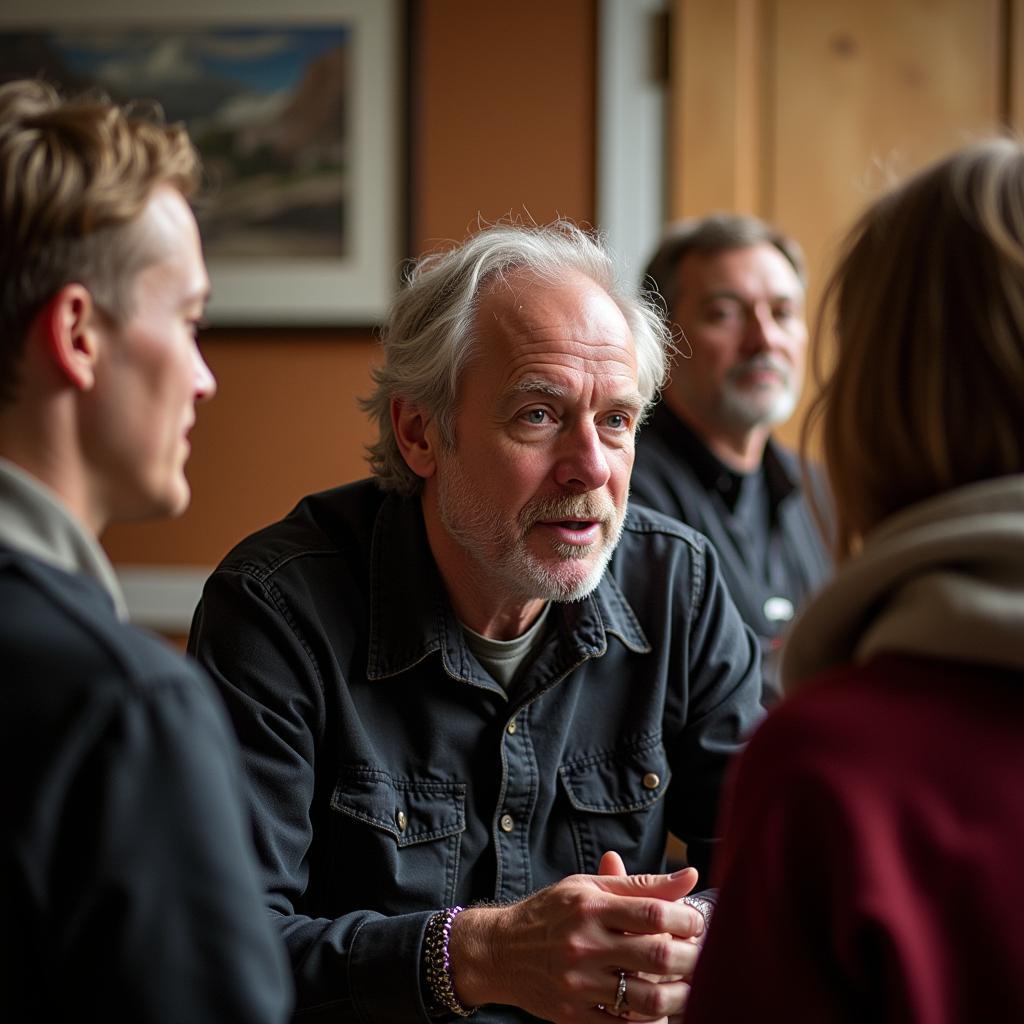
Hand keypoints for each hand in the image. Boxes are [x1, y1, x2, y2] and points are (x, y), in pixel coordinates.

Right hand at [448, 866, 704, 1022]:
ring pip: (646, 999)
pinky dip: (649, 1021)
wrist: (500, 950)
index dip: (687, 920)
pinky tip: (659, 1008)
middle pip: (656, 956)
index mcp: (590, 905)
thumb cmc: (552, 913)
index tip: (697, 924)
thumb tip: (689, 876)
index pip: (653, 913)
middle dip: (691, 960)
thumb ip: (641, 884)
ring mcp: (578, 982)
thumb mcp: (588, 887)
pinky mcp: (573, 1015)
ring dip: (678, 996)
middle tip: (703, 958)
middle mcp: (584, 943)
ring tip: (688, 988)